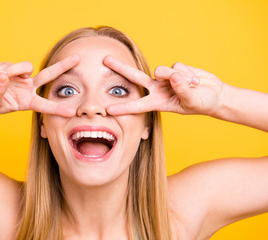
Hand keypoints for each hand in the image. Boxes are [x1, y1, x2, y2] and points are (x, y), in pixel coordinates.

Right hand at [0, 55, 79, 116]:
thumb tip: (4, 76)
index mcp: (27, 102)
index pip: (45, 106)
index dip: (58, 109)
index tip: (72, 112)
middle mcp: (28, 88)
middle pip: (49, 75)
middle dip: (62, 66)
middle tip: (78, 58)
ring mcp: (20, 77)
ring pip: (25, 67)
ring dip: (10, 71)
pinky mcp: (11, 67)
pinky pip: (9, 65)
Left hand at [103, 55, 224, 115]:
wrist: (214, 94)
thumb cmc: (202, 103)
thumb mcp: (193, 101)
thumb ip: (183, 90)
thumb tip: (173, 76)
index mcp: (158, 103)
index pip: (138, 105)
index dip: (124, 108)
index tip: (108, 110)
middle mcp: (157, 89)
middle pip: (135, 77)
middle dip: (120, 68)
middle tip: (104, 60)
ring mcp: (164, 78)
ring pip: (162, 70)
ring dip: (178, 76)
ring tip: (191, 85)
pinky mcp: (173, 68)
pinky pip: (177, 65)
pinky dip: (188, 72)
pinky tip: (194, 79)